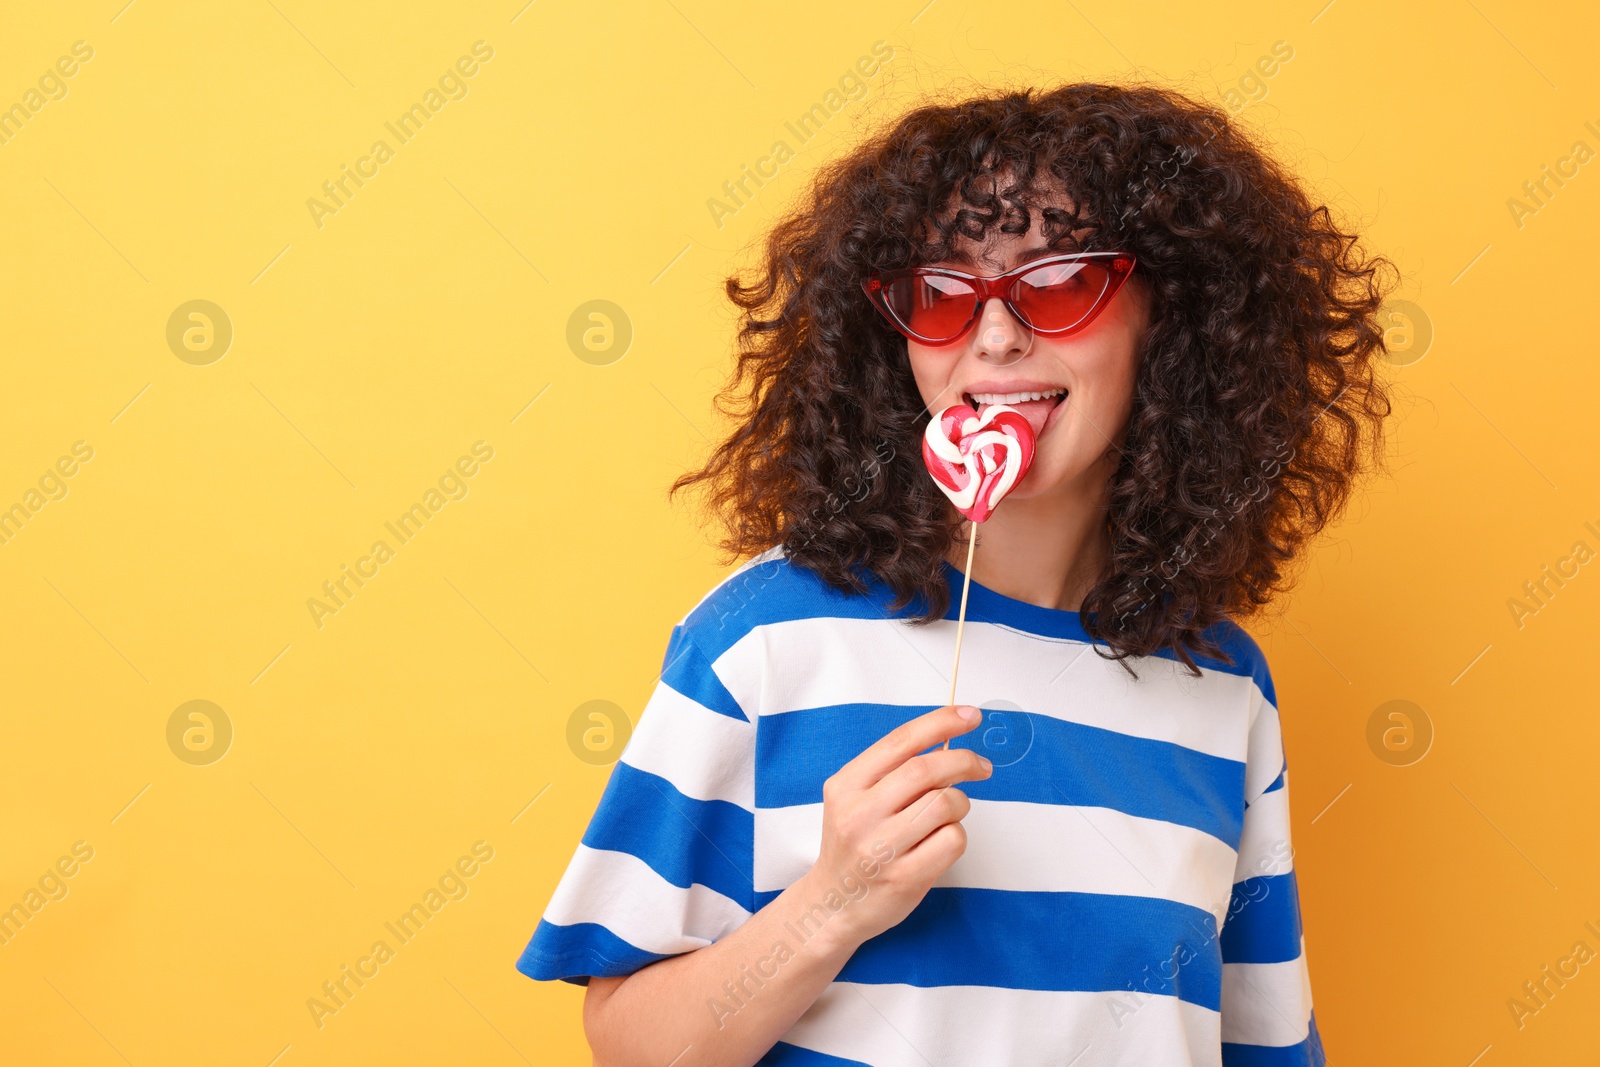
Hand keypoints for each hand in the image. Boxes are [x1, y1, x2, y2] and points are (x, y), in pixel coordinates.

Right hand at [798, 704, 991, 950]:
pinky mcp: (904, 878)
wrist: (832, 904)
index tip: (971, 716)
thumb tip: (949, 744)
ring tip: (949, 814)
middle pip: (926, 769)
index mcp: (845, 786)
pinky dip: (957, 834)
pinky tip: (940, 842)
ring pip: (944, 804)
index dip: (941, 723)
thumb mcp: (855, 800)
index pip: (900, 742)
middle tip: (981, 766)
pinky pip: (952, 840)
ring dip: (959, 803)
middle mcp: (859, 814)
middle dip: (963, 760)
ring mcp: (881, 848)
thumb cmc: (855, 845)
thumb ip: (893, 772)